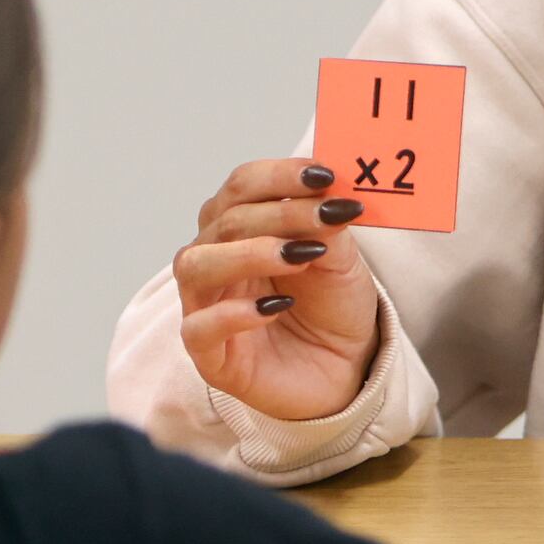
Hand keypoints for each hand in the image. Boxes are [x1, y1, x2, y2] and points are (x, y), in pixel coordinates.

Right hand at [174, 159, 384, 420]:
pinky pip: (200, 327)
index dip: (279, 175)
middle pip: (225, 221)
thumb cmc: (333, 306)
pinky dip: (235, 313)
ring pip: (197, 266)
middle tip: (327, 215)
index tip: (324, 175)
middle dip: (280, 213)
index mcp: (239, 226)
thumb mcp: (341, 257)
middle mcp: (214, 259)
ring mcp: (206, 306)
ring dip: (249, 254)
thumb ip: (327, 224)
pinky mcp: (209, 355)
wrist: (346, 368)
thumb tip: (326, 191)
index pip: (242, 186)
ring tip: (299, 256)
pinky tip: (276, 307)